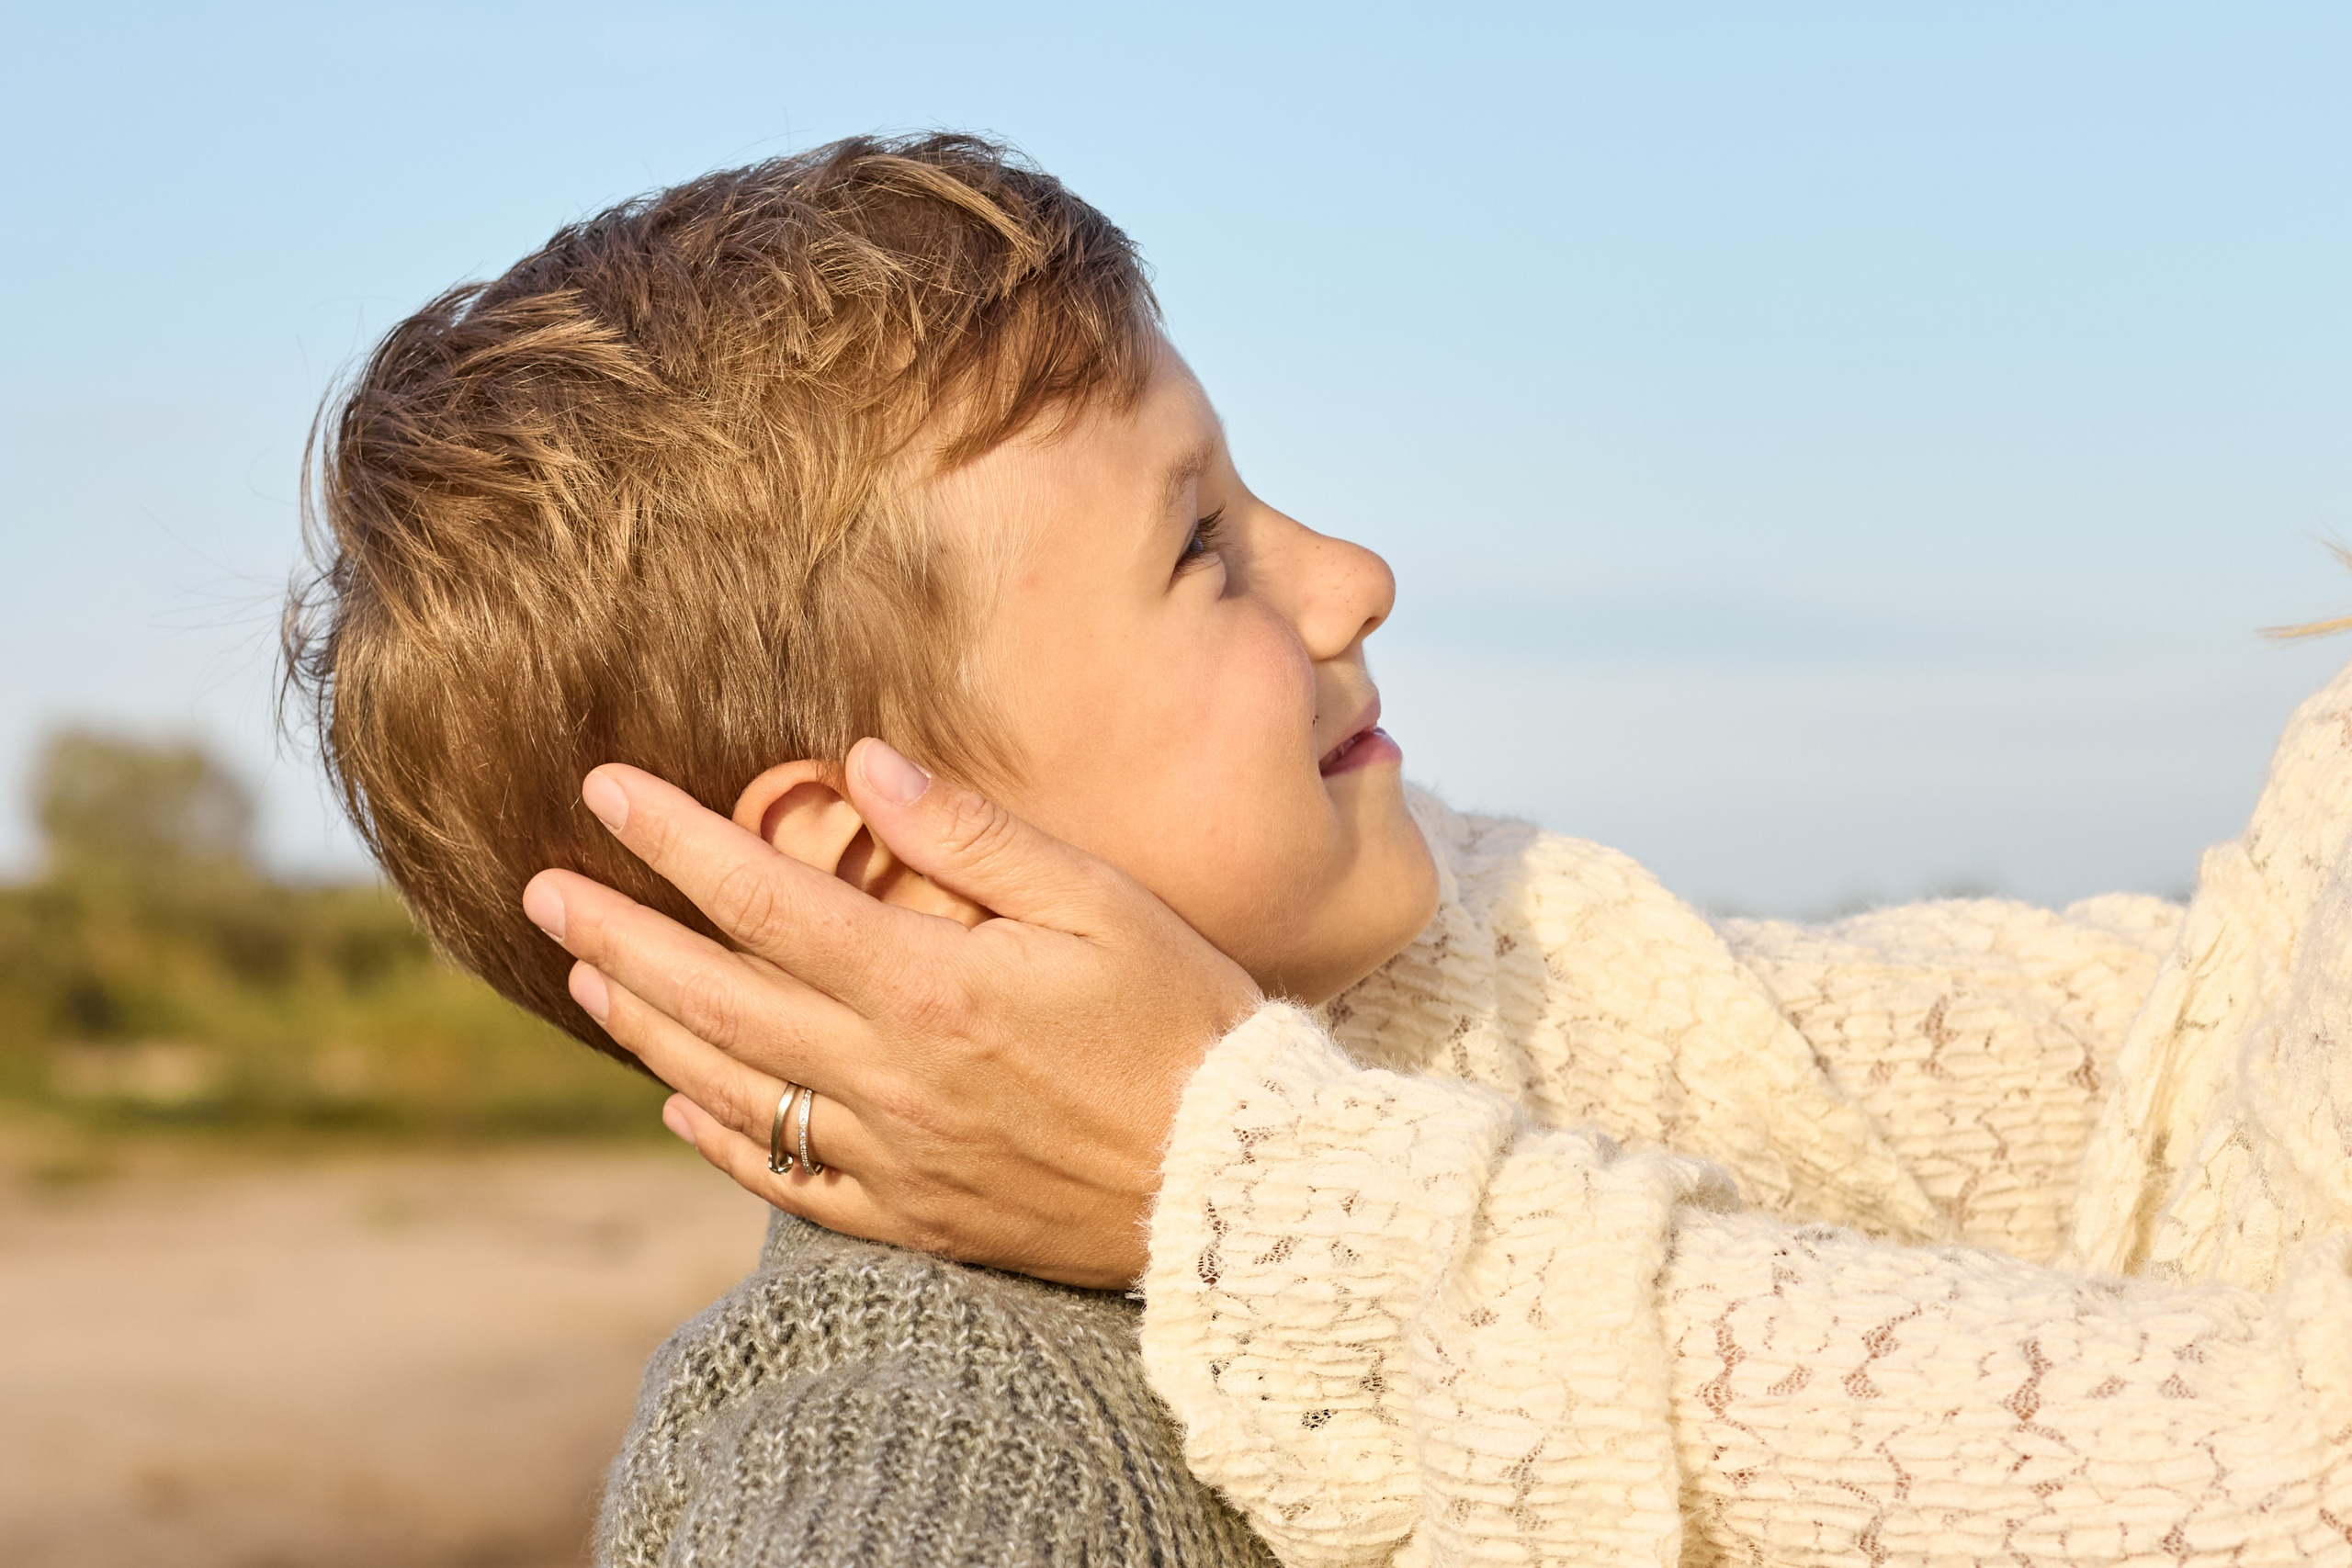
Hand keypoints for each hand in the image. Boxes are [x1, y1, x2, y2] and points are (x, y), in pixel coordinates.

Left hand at [520, 739, 1261, 1288]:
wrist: (1236, 1189)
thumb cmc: (1186, 1022)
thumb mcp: (1099, 905)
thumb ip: (972, 837)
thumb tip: (863, 763)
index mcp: (928, 984)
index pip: (763, 897)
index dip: (672, 838)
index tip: (602, 788)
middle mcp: (888, 1075)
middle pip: (715, 994)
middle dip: (617, 936)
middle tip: (540, 892)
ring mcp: (892, 1156)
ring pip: (731, 1087)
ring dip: (647, 1027)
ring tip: (585, 979)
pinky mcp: (915, 1217)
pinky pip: (786, 1183)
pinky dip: (720, 1138)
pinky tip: (679, 1102)